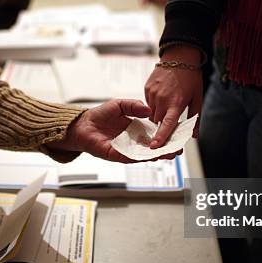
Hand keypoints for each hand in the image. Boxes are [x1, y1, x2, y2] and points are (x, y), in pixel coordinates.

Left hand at [49, 99, 177, 162]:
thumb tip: (148, 110)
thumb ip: (134, 106)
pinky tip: (152, 156)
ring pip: (146, 155)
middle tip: (179, 148)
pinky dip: (142, 157)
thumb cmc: (99, 115)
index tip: (178, 134)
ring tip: (170, 154)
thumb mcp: (120, 105)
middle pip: (154, 147)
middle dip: (167, 148)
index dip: (166, 134)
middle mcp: (133, 141)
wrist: (82, 125)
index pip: (155, 133)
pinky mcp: (118, 155)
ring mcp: (127, 149)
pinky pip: (132, 158)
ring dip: (158, 155)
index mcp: (136, 129)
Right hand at [144, 44, 202, 147]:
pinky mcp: (147, 88)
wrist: (180, 55)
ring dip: (158, 114)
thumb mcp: (197, 97)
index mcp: (176, 103)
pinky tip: (163, 95)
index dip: (160, 137)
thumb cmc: (191, 76)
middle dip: (160, 126)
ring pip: (151, 113)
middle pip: (156, 121)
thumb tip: (194, 135)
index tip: (154, 147)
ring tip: (168, 103)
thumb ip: (195, 118)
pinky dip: (154, 104)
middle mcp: (162, 99)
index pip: (166, 124)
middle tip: (168, 122)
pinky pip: (148, 103)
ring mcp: (153, 93)